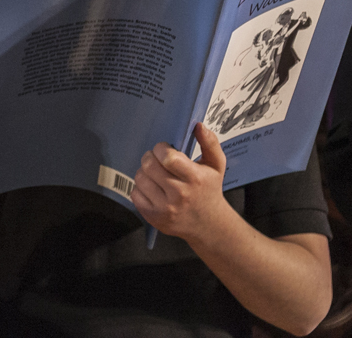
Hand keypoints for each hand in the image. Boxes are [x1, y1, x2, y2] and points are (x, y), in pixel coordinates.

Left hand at [131, 122, 226, 241]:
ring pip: (140, 178)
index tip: (164, 149)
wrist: (209, 226)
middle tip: (158, 160)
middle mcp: (179, 194)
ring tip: (156, 174)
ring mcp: (165, 208)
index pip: (167, 157)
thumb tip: (198, 125)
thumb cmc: (209, 190)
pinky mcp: (154, 217)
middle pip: (149, 165)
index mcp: (194, 178)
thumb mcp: (216, 165)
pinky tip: (153, 189)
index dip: (161, 148)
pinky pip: (135, 194)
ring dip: (145, 172)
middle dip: (150, 157)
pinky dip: (140, 188)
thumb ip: (209, 143)